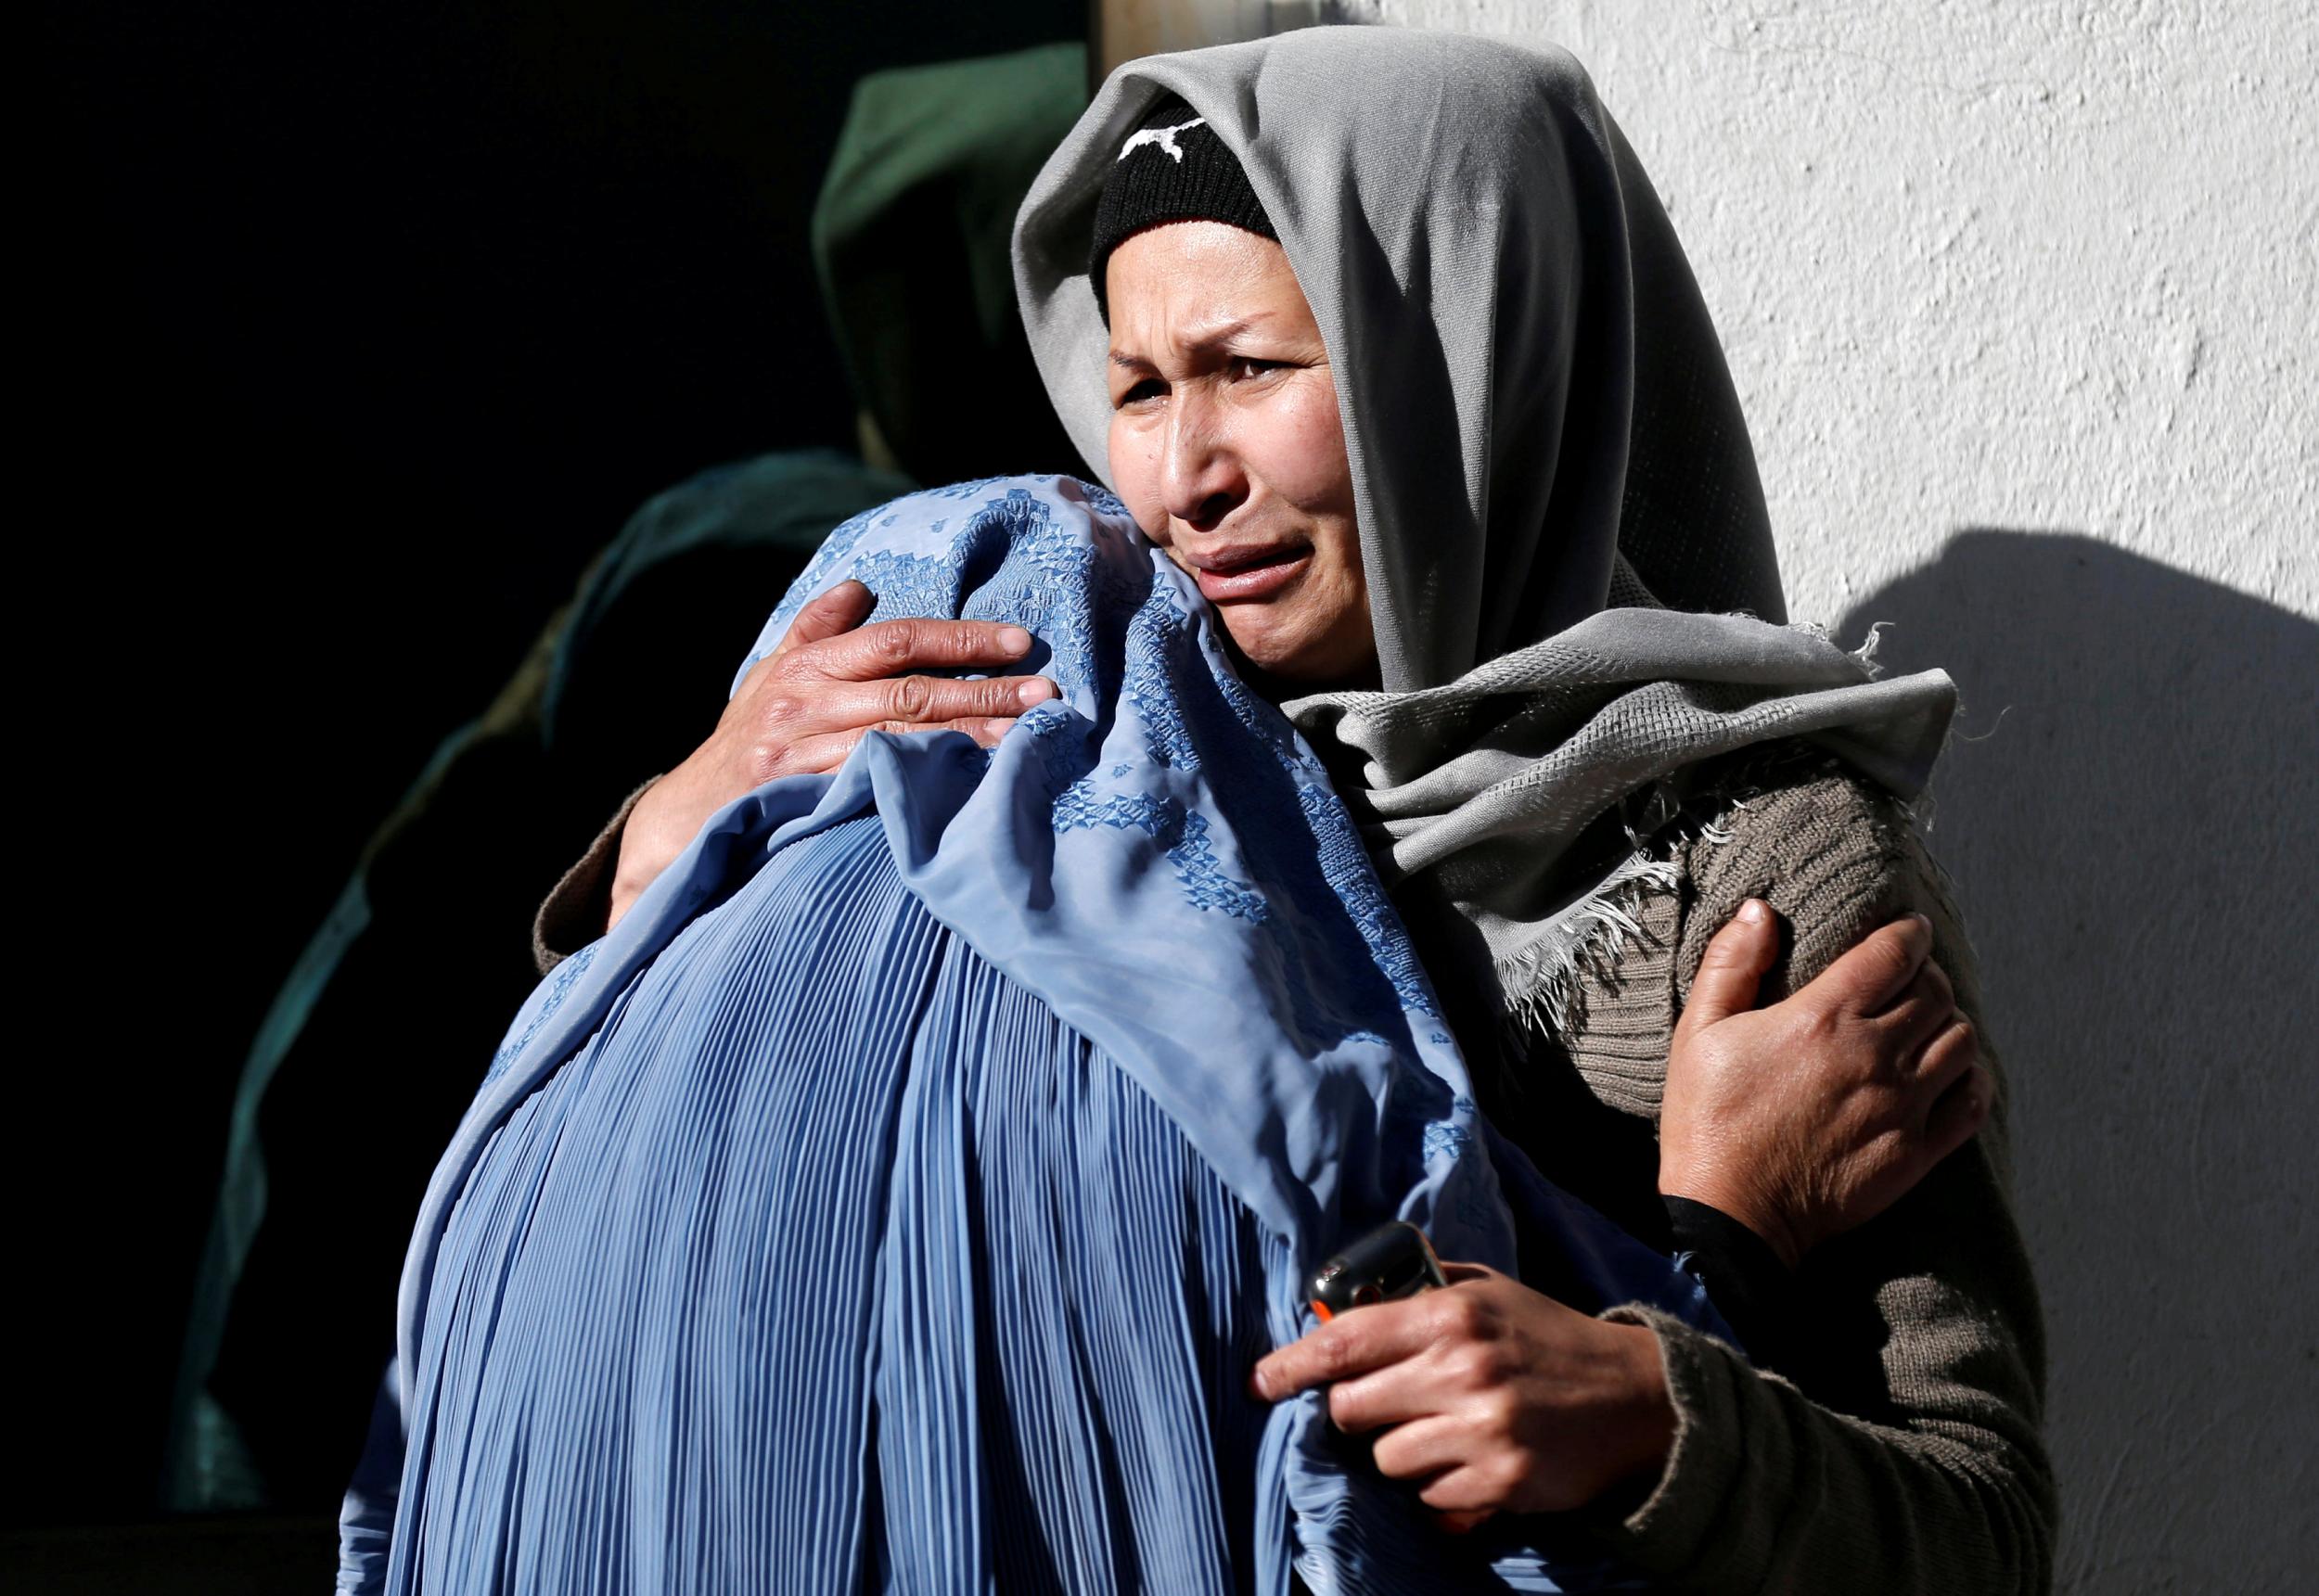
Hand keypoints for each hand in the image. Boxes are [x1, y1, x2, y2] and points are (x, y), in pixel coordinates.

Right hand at [608, 579, 1057, 929]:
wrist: (685, 818)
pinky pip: (873, 785)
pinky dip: (922, 781)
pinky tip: (966, 782)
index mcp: (807, 664)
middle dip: (983, 690)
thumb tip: (859, 586)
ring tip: (1024, 736)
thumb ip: (816, 631)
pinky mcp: (801, 796)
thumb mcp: (769, 676)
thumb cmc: (743, 742)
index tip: (1019, 642)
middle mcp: (805, 701)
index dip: (960, 639)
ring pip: (899, 737)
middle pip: (910, 688)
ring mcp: (802, 751)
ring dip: (966, 736)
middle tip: (1045, 694)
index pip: (897, 638)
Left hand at [1250, 1264, 1673, 1526]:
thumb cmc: (1546, 1337)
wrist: (1634, 1397)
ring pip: (1385, 1460)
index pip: (1344, 1341)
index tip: (1260, 1382)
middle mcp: (1461, 1370)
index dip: (1291, 1365)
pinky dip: (1440, 1489)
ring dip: (1401, 1453)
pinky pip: (1429, 1499)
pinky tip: (1471, 1462)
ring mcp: (1482, 1431)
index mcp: (1450, 1315)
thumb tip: (1342, 1303)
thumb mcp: (1488, 1291)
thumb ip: (1418, 1292)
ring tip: (1443, 1433)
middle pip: (1350, 1409)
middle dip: (1356, 1412)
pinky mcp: (1501, 1483)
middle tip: (1389, 1404)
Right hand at [1660, 902, 1991, 1268]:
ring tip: (1927, 1023)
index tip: (1907, 929)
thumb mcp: (1698, 1032)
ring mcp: (1901, 1106)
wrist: (1731, 1215)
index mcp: (1822, 1019)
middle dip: (1927, 974)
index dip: (1907, 933)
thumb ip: (1730, 964)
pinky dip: (1971, 1079)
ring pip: (1961, 1042)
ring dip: (1949, 1022)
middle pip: (1935, 992)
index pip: (1893, 954)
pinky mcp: (1915, 1152)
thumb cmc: (1708, 1121)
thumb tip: (1759, 911)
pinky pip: (1970, 1103)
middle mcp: (1872, 1056)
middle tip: (1910, 977)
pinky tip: (1949, 1074)